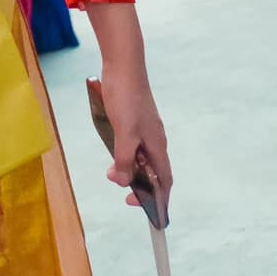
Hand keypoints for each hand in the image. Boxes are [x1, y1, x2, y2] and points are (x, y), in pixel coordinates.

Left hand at [100, 65, 172, 223]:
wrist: (123, 66)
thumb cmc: (126, 98)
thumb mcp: (124, 133)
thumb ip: (124, 159)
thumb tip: (122, 181)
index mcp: (157, 145)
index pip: (165, 181)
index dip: (158, 199)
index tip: (142, 209)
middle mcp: (155, 140)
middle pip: (152, 172)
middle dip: (138, 185)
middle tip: (119, 187)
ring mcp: (145, 130)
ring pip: (141, 158)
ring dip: (129, 168)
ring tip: (112, 170)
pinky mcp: (134, 121)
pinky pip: (133, 146)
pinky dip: (124, 154)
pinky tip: (112, 151)